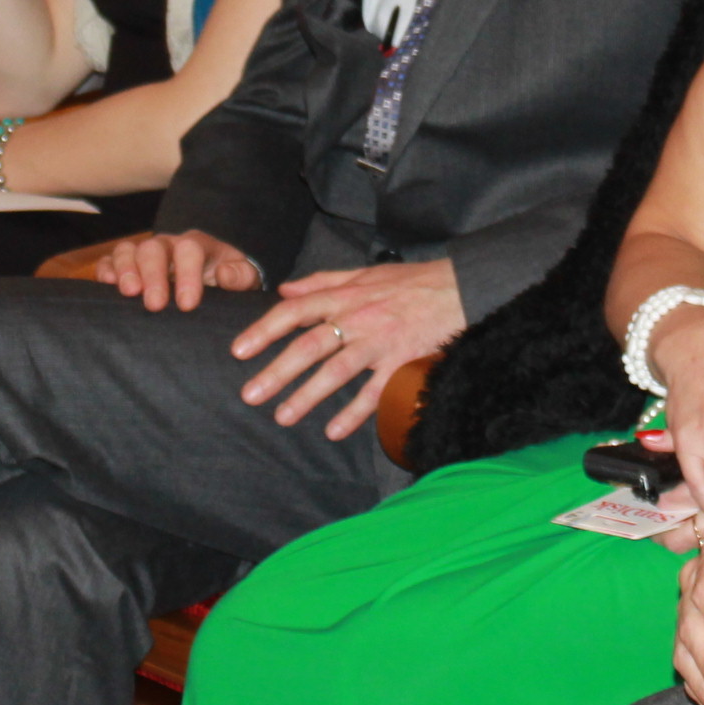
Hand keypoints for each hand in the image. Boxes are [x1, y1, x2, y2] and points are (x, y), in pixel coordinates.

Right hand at [93, 228, 263, 311]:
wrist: (213, 277)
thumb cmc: (229, 279)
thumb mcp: (245, 277)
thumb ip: (240, 275)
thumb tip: (223, 274)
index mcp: (198, 245)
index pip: (189, 250)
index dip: (187, 275)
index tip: (187, 304)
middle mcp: (168, 245)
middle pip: (154, 248)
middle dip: (153, 275)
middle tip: (155, 305)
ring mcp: (145, 254)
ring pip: (128, 250)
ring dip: (126, 270)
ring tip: (129, 293)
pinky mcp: (127, 266)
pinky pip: (109, 262)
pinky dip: (105, 270)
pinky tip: (106, 285)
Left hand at [231, 258, 466, 438]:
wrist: (464, 288)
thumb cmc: (413, 282)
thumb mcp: (365, 273)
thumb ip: (324, 282)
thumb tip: (285, 289)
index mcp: (345, 296)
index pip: (295, 311)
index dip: (264, 330)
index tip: (239, 350)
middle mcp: (358, 318)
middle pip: (309, 346)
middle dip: (276, 372)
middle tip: (250, 395)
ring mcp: (381, 342)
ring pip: (336, 371)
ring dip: (307, 396)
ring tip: (282, 417)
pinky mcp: (403, 362)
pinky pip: (375, 392)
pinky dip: (354, 413)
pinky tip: (334, 431)